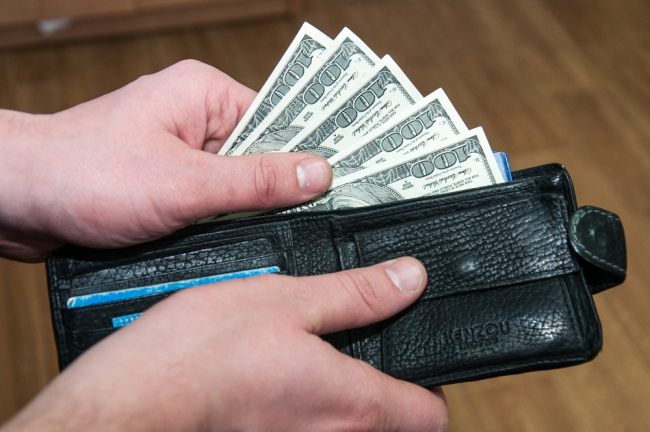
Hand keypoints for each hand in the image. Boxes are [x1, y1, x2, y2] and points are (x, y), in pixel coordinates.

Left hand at [0, 60, 331, 260]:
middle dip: (283, 187)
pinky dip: (226, 221)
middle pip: (263, 153)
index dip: (316, 150)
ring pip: (239, 184)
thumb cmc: (82, 173)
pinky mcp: (168, 183)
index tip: (350, 180)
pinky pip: (214, 201)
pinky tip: (240, 241)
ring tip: (279, 232)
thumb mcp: (183, 183)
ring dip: (251, 209)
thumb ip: (254, 181)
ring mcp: (182, 152)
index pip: (282, 118)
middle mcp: (196, 118)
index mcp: (204, 94)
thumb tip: (316, 174)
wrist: (15, 201)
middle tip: (320, 216)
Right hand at [3, 257, 446, 431]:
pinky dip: (305, 404)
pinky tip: (277, 370)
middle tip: (358, 345)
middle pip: (391, 424)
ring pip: (346, 427)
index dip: (430, 384)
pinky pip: (306, 427)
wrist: (131, 402)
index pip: (430, 416)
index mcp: (350, 402)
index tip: (416, 355)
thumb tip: (406, 280)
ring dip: (340, 395)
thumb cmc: (197, 357)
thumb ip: (356, 294)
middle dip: (383, 387)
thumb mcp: (286, 299)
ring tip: (313, 352)